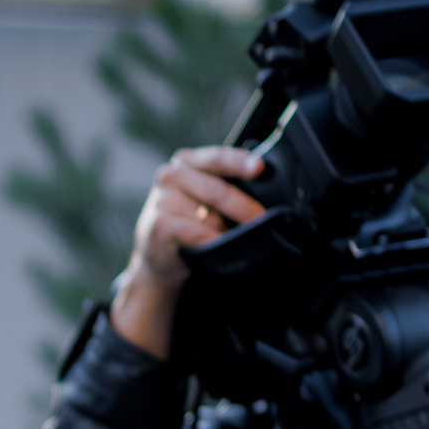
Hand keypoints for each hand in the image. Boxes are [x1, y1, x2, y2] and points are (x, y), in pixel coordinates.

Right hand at [111, 146, 268, 359]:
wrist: (157, 273)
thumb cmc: (189, 241)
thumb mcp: (212, 212)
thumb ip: (230, 197)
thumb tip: (274, 196)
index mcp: (186, 169)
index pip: (213, 155)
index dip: (236, 160)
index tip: (260, 168)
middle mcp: (169, 180)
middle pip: (210, 180)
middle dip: (240, 201)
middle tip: (260, 219)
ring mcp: (158, 203)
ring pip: (199, 202)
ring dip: (221, 219)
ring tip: (231, 235)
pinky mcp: (154, 229)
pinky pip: (184, 226)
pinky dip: (202, 236)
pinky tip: (211, 245)